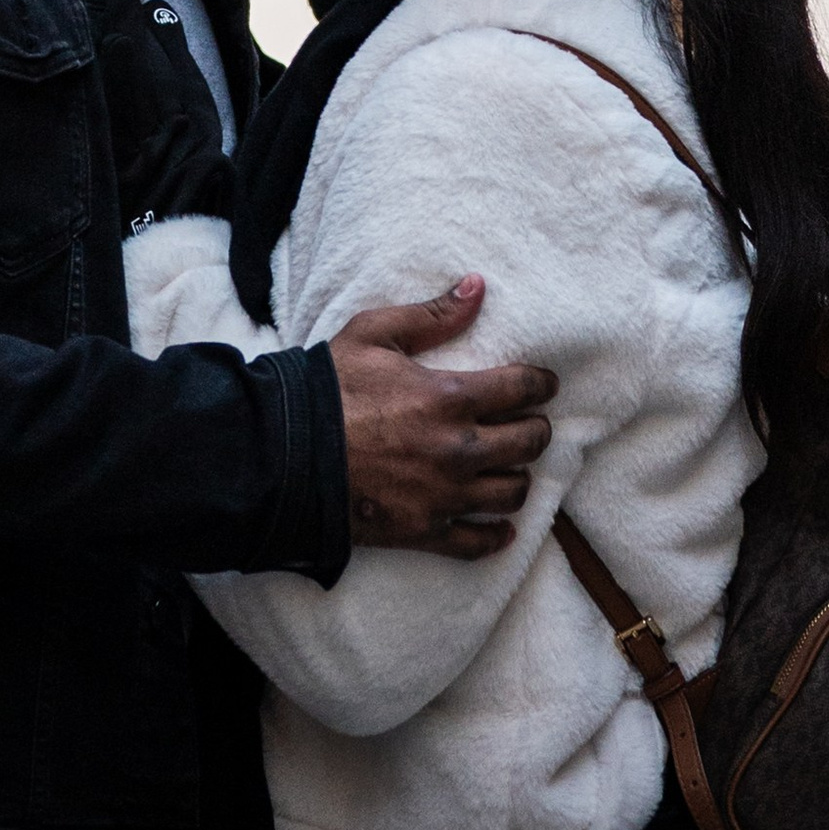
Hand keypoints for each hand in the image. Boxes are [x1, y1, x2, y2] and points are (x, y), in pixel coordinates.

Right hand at [329, 279, 555, 561]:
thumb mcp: (374, 334)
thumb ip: (432, 314)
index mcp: (450, 397)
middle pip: (529, 443)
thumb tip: (477, 287)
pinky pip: (479, 542)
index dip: (541, 384)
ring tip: (508, 465)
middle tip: (528, 422)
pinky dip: (496, 535)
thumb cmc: (329, 388)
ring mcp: (444, 495)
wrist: (284, 454)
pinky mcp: (425, 531)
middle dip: (536, 429)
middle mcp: (458, 449)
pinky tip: (500, 526)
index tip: (544, 384)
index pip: (522, 389)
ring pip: (512, 493)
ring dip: (517, 476)